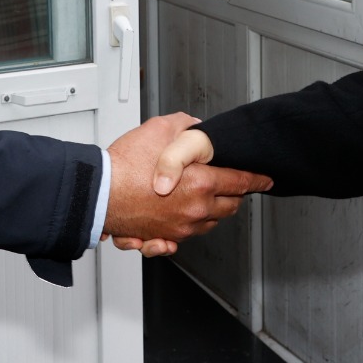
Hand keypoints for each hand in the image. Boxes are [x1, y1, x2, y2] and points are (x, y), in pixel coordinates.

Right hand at [104, 113, 269, 257]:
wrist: (98, 193)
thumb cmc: (123, 166)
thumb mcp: (159, 130)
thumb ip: (184, 125)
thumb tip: (196, 125)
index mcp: (201, 183)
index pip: (241, 182)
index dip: (256, 179)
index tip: (265, 179)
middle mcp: (195, 209)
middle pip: (230, 205)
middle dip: (236, 194)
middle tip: (236, 185)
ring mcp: (181, 227)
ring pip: (211, 221)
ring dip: (215, 209)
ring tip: (210, 197)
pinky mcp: (165, 237)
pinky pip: (189, 235)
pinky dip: (192, 225)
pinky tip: (188, 216)